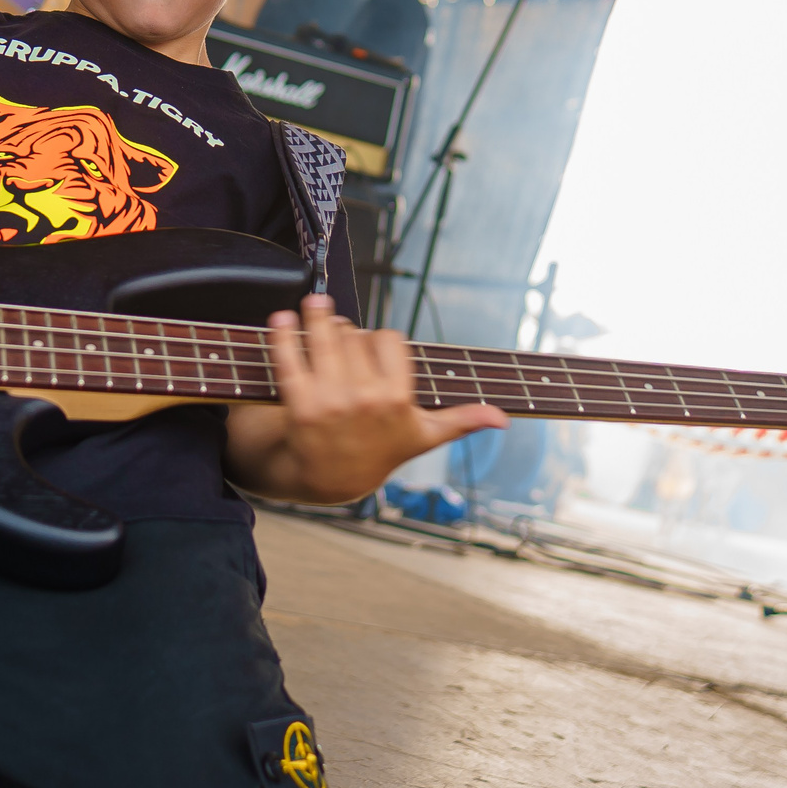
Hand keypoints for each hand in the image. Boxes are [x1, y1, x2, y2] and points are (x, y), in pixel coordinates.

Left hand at [262, 295, 506, 502]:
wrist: (330, 480)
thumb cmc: (380, 452)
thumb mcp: (423, 437)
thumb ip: (462, 421)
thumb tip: (504, 419)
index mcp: (397, 398)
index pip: (387, 340)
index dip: (377, 340)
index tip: (370, 346)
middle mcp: (366, 398)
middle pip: (354, 335)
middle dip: (345, 331)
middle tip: (337, 334)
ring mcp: (331, 401)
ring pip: (325, 338)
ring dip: (316, 317)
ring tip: (312, 307)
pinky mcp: (299, 405)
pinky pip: (290, 360)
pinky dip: (283, 336)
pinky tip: (282, 320)